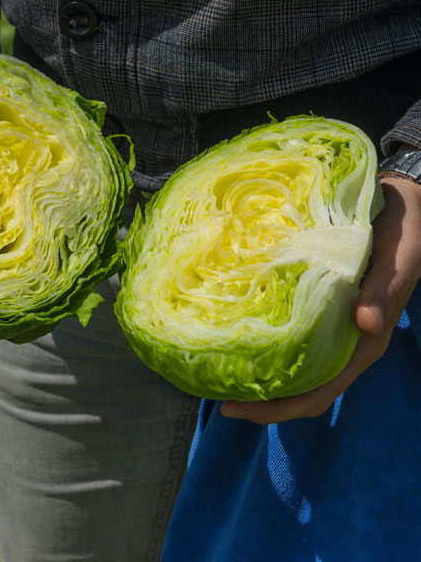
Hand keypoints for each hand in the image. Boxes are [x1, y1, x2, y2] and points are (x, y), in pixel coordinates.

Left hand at [221, 175, 420, 423]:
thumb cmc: (403, 235)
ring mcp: (327, 327)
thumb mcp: (399, 259)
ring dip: (257, 373)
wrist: (402, 206)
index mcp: (362, 345)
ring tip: (217, 369)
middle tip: (214, 394)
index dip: (276, 409)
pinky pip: (287, 334)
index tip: (232, 407)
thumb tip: (365, 324)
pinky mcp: (316, 306)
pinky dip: (262, 341)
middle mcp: (341, 343)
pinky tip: (235, 331)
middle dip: (258, 399)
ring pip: (290, 366)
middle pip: (297, 389)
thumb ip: (384, 290)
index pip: (318, 393)